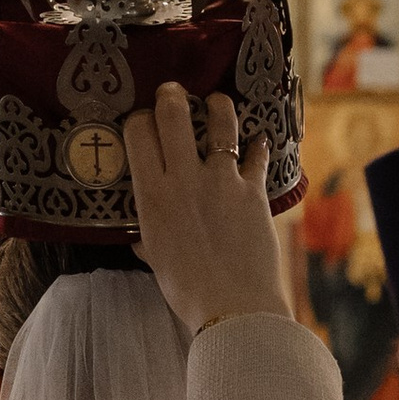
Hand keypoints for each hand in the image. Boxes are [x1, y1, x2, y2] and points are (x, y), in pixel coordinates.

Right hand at [125, 85, 287, 337]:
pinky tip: (260, 141)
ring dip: (218, 106)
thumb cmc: (187, 290)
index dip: (139, 119)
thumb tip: (140, 240)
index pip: (138, 134)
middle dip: (172, 96)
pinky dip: (258, 147)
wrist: (232, 307)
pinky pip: (257, 156)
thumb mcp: (156, 261)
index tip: (143, 120)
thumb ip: (148, 241)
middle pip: (173, 116)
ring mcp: (221, 181)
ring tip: (217, 101)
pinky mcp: (254, 190)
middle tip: (174, 91)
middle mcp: (183, 179)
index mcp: (152, 195)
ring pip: (220, 124)